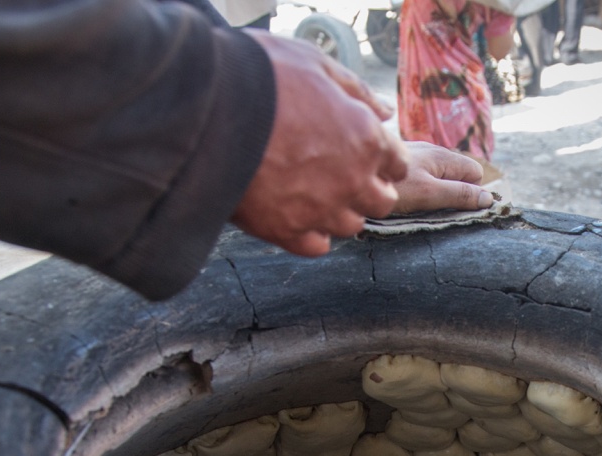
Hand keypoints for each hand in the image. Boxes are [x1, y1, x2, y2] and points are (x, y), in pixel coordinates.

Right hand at [231, 32, 408, 256]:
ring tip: (314, 193)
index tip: (362, 151)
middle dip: (368, 188)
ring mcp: (321, 210)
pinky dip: (311, 234)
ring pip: (351, 226)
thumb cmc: (261, 75)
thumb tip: (384, 112)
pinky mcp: (287, 230)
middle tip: (342, 174)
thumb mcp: (314, 63)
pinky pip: (316, 246)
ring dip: (339, 211)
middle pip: (381, 201)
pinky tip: (296, 214)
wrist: (205, 106)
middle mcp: (352, 181)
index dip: (381, 156)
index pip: (397, 163)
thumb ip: (356, 90)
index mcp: (366, 138)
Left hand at [393, 142, 493, 214]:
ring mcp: (413, 156)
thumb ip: (459, 195)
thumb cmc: (391, 185)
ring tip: (422, 208)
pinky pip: (421, 176)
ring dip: (437, 192)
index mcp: (442, 156)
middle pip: (458, 173)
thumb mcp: (429, 194)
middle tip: (441, 211)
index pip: (475, 172)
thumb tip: (489, 198)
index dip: (474, 191)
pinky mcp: (399, 164)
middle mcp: (430, 151)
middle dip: (456, 192)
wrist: (351, 169)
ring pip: (438, 175)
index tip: (463, 209)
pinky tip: (406, 200)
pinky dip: (420, 189)